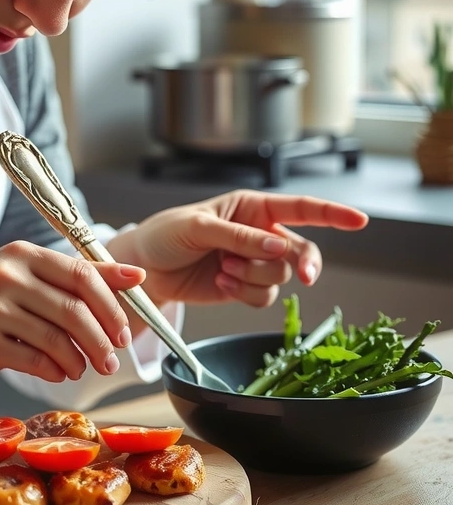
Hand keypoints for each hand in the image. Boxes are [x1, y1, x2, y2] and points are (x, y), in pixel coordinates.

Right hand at [0, 241, 146, 419]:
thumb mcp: (11, 273)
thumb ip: (67, 275)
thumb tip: (130, 276)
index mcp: (20, 253)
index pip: (82, 274)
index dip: (113, 304)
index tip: (125, 328)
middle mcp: (8, 275)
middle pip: (75, 309)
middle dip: (103, 339)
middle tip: (113, 358)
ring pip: (58, 338)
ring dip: (80, 360)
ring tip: (83, 368)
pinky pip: (33, 360)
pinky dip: (54, 371)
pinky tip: (57, 373)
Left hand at [106, 189, 367, 308]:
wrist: (144, 268)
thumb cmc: (165, 234)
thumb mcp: (199, 227)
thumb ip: (239, 236)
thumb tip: (278, 246)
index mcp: (251, 207)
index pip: (300, 208)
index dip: (332, 213)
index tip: (359, 220)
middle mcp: (258, 234)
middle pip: (300, 251)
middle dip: (302, 263)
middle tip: (304, 274)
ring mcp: (252, 262)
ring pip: (279, 277)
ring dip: (252, 277)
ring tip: (222, 268)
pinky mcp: (242, 287)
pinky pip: (262, 297)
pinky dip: (242, 293)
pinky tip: (218, 282)